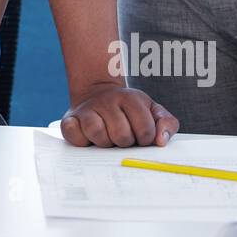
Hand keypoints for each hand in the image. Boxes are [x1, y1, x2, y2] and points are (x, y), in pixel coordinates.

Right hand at [60, 82, 178, 147]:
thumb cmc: (128, 110)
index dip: (145, 139)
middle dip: (125, 142)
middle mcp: (107, 100)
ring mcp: (87, 109)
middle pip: (122, 135)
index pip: (146, 130)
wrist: (97, 93)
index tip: (141, 136)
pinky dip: (82, 141)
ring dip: (105, 143)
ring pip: (98, 134)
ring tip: (107, 138)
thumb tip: (161, 141)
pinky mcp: (69, 120)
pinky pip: (74, 135)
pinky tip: (89, 139)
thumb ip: (167, 123)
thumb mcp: (152, 111)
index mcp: (130, 98)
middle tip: (123, 137)